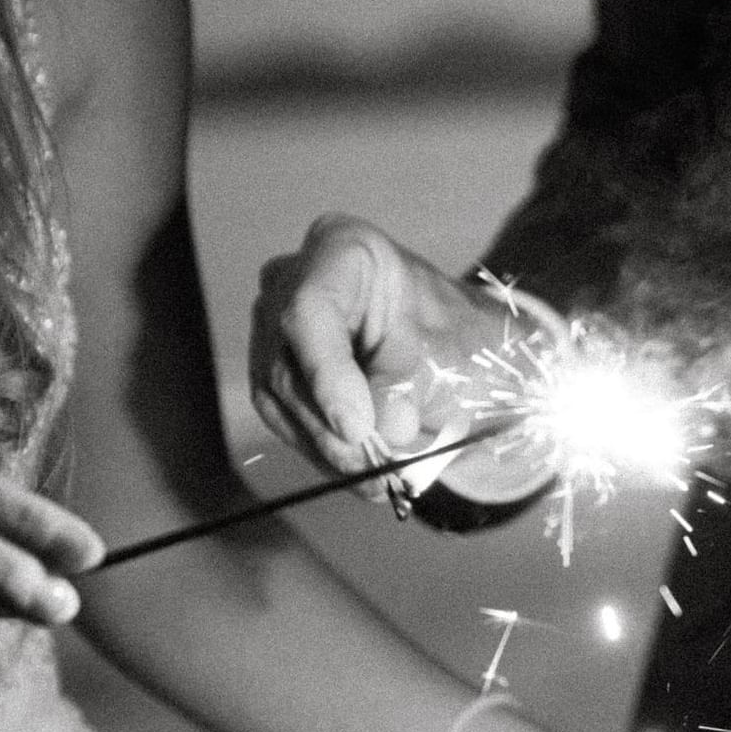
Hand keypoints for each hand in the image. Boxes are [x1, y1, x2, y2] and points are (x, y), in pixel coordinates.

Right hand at [251, 215, 549, 498]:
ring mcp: (274, 329)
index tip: (358, 428)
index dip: (328, 374)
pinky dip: (325, 453)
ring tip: (381, 482)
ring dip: (329, 449)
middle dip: (331, 428)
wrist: (456, 351)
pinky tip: (363, 475)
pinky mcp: (273, 375)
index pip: (310, 310)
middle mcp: (292, 282)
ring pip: (280, 400)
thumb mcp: (446, 356)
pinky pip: (287, 421)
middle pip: (288, 362)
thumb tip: (381, 431)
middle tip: (378, 470)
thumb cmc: (457, 337)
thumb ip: (407, 387)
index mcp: (342, 249)